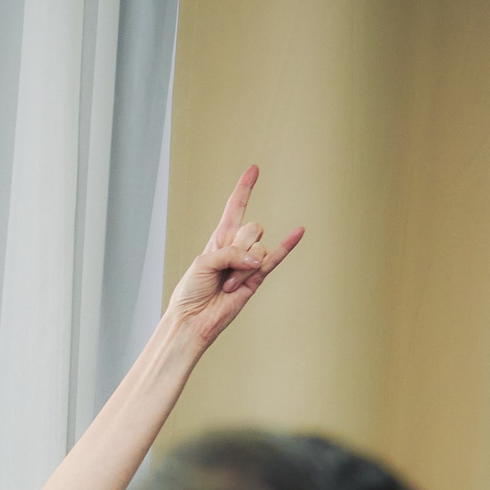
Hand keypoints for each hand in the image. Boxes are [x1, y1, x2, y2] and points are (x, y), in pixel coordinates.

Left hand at [162, 166, 301, 348]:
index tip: (254, 169)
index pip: (234, 208)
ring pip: (259, 250)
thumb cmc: (190, 292)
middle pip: (253, 229)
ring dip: (242, 269)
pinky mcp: (257, 278)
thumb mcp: (203, 263)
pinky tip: (299, 231)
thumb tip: (257, 260)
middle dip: (239, 248)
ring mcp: (248, 262)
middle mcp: (236, 247)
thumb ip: (230, 254)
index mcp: (219, 239)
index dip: (244, 189)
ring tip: (228, 285)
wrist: (193, 320)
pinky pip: (276, 258)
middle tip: (223, 272)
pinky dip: (288, 245)